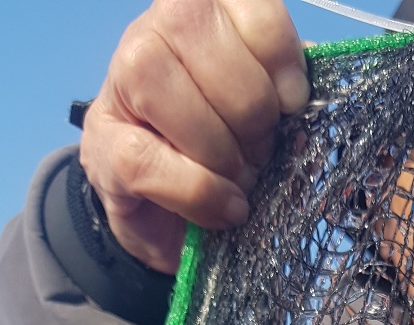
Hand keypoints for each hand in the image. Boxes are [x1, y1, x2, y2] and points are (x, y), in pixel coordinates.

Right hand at [80, 0, 309, 273]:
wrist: (168, 215)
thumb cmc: (223, 152)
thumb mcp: (263, 113)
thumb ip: (283, 88)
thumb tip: (308, 87)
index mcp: (202, 14)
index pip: (248, 5)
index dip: (279, 56)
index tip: (292, 103)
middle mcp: (152, 32)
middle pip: (205, 43)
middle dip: (250, 112)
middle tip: (259, 151)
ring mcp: (120, 84)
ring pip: (164, 90)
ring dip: (220, 152)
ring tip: (239, 180)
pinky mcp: (104, 145)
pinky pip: (148, 162)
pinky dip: (198, 193)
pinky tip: (224, 208)